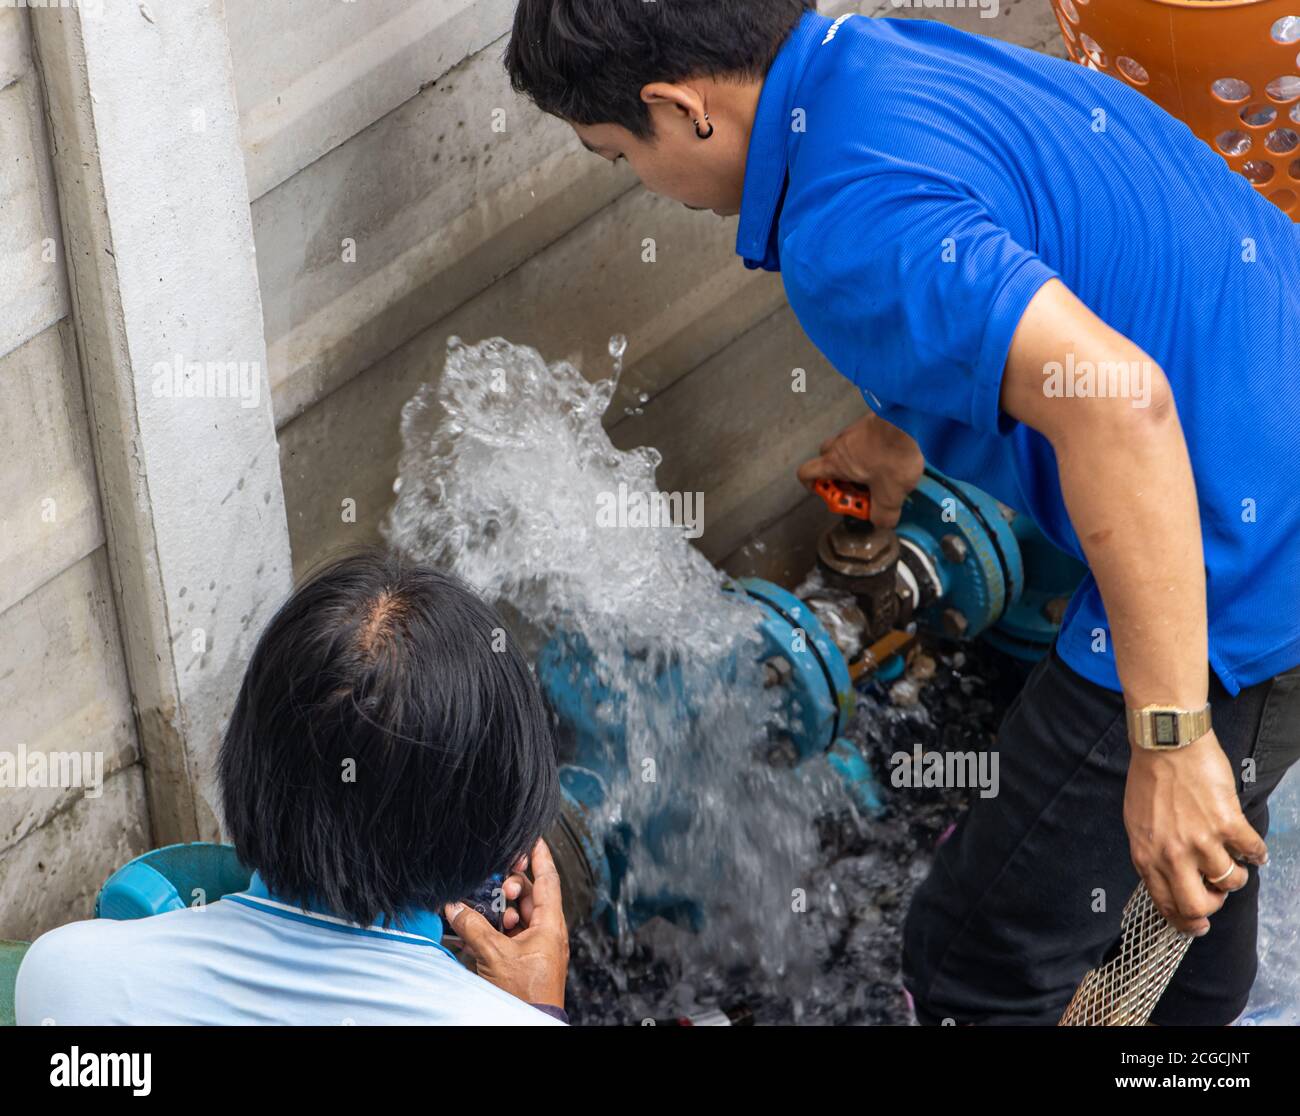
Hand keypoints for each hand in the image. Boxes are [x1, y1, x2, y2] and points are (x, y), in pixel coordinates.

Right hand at [444, 837, 568, 1007]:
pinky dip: (491, 931)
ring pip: (515, 916)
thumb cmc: (524, 995)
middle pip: (528, 896)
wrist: (525, 1024)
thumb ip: (473, 927)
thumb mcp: (495, 955)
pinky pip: (506, 936)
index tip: (532, 837)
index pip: (547, 879)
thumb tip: (454, 907)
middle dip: (509, 886)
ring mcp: (533, 947)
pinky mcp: (520, 961)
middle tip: (493, 880)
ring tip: (479, 911)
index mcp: (551, 925)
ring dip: (496, 911)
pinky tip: (471, 933)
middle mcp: (545, 933)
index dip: (539, 855)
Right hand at [797, 414, 924, 528]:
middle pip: (827, 461)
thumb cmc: (893, 456)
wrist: (912, 418)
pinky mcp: (873, 420)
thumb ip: (883, 514)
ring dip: (859, 463)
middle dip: (841, 476)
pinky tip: (895, 457)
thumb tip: (881, 523)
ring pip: (848, 448)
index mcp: (835, 463)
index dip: (813, 487)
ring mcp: (856, 429)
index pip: (806, 473)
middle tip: (861, 488)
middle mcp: (840, 444)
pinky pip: (866, 438)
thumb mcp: (890, 496)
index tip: (834, 495)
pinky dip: (875, 449)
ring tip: (883, 473)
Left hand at [1123, 730, 1267, 934]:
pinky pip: (1253, 853)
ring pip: (1231, 882)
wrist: (1166, 744)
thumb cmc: (1149, 779)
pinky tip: (1253, 850)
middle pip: (1198, 907)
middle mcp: (1172, 855)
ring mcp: (1201, 841)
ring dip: (1236, 874)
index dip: (1185, 922)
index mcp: (1146, 855)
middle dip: (1212, 906)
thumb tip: (1170, 879)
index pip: (1165, 904)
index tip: (1198, 926)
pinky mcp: (1227, 824)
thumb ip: (1152, 854)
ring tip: (1231, 857)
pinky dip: (1257, 854)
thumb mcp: (1137, 823)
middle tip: (1216, 893)